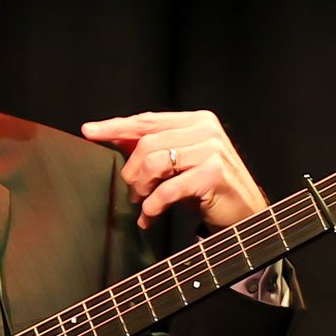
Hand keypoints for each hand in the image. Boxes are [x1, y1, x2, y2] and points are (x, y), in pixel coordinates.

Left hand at [81, 110, 266, 230]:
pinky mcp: (212, 173)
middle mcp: (205, 129)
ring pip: (153, 163)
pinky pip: (168, 189)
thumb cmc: (209, 188)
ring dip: (141, 189)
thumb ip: (153, 149)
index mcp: (196, 120)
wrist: (245, 213)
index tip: (89, 130)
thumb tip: (114, 137)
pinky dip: (153, 205)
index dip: (116, 126)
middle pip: (146, 144)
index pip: (147, 120)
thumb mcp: (180, 164)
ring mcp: (211, 149)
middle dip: (132, 172)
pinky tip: (151, 215)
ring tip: (144, 204)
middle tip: (133, 193)